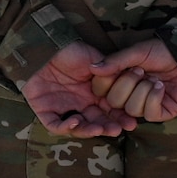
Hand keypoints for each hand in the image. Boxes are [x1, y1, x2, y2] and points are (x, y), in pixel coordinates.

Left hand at [20, 43, 138, 137]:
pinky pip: (55, 125)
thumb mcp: (93, 59)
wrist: (44, 47)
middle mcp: (80, 104)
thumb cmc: (70, 50)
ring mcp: (63, 109)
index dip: (120, 118)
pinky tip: (75, 121)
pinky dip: (65, 127)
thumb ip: (109, 72)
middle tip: (118, 130)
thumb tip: (128, 84)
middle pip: (96, 122)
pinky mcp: (45, 111)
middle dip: (108, 128)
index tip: (132, 122)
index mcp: (93, 94)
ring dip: (89, 130)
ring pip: (78, 127)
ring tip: (99, 129)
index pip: (109, 111)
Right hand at [89, 40, 176, 123]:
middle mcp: (130, 95)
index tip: (119, 69)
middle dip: (128, 84)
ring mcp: (145, 106)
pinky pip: (149, 114)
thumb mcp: (137, 52)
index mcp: (120, 80)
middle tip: (141, 71)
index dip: (106, 82)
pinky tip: (161, 87)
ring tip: (154, 79)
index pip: (100, 91)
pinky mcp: (161, 114)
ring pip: (131, 110)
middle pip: (114, 102)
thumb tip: (93, 67)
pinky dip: (154, 98)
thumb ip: (116, 61)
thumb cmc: (162, 52)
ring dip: (143, 90)